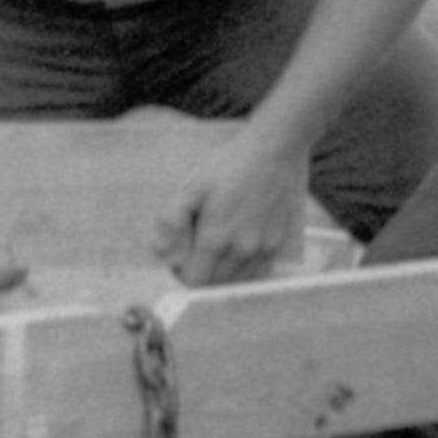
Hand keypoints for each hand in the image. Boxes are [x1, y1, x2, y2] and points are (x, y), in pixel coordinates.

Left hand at [156, 136, 306, 287]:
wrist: (276, 151)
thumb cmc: (230, 166)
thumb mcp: (192, 186)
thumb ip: (172, 220)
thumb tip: (158, 251)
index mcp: (215, 238)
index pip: (194, 282)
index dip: (182, 275)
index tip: (180, 260)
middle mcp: (241, 251)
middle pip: (215, 286)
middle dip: (202, 275)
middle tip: (196, 250)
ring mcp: (263, 250)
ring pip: (237, 283)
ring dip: (223, 275)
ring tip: (218, 247)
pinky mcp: (279, 245)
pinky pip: (258, 274)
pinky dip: (245, 271)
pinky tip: (238, 249)